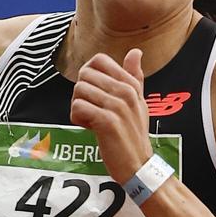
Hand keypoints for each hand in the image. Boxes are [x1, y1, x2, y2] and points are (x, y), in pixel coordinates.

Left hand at [70, 49, 151, 184]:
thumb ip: (135, 76)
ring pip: (79, 90)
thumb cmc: (134, 134)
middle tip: (91, 109)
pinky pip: (78, 107)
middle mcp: (126, 91)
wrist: (138, 165)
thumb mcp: (138, 102)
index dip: (88, 76)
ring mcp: (117, 106)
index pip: (99, 60)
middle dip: (81, 93)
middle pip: (85, 75)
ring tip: (91, 120)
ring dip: (79, 107)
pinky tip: (88, 128)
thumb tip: (135, 52)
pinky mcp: (107, 122)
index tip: (95, 93)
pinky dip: (77, 118)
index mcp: (131, 84)